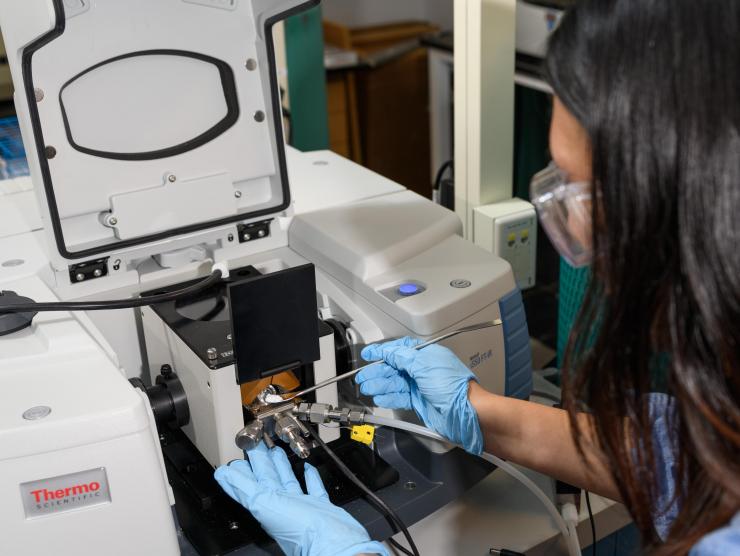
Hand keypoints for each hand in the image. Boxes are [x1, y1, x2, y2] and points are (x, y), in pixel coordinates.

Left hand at [215, 444, 387, 555]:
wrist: (331, 540)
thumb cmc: (299, 528)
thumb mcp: (264, 503)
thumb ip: (244, 488)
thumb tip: (222, 475)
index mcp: (266, 504)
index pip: (251, 481)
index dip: (245, 467)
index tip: (241, 451)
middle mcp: (282, 505)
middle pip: (269, 478)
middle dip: (263, 461)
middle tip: (258, 444)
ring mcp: (301, 506)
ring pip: (288, 481)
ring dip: (282, 466)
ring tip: (278, 450)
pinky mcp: (320, 506)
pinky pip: (313, 488)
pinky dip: (311, 477)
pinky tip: (309, 468)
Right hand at [357, 337, 483, 454]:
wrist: (465, 413)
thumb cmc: (453, 387)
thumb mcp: (424, 365)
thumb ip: (402, 357)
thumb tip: (387, 351)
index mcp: (426, 355)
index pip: (400, 350)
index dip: (383, 352)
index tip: (369, 354)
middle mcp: (422, 370)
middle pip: (394, 368)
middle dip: (377, 371)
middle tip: (362, 376)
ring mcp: (420, 386)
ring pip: (394, 383)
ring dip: (379, 385)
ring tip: (366, 387)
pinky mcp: (419, 401)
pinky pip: (399, 397)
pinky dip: (388, 397)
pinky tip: (379, 397)